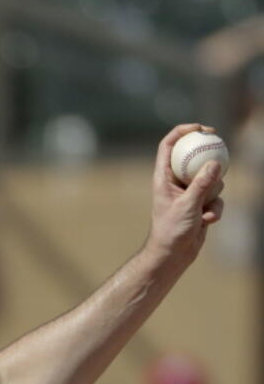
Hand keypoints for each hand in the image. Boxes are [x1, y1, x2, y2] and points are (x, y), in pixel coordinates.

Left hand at [142, 123, 224, 270]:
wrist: (173, 254)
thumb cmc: (171, 231)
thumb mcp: (187, 205)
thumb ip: (201, 184)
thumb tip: (215, 162)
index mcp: (163, 178)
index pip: (168, 146)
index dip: (182, 132)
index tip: (200, 128)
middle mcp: (175, 182)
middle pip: (193, 156)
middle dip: (208, 153)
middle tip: (220, 145)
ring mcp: (189, 192)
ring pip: (210, 178)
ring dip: (213, 193)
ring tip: (203, 210)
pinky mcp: (200, 204)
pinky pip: (216, 197)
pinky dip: (214, 209)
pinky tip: (207, 221)